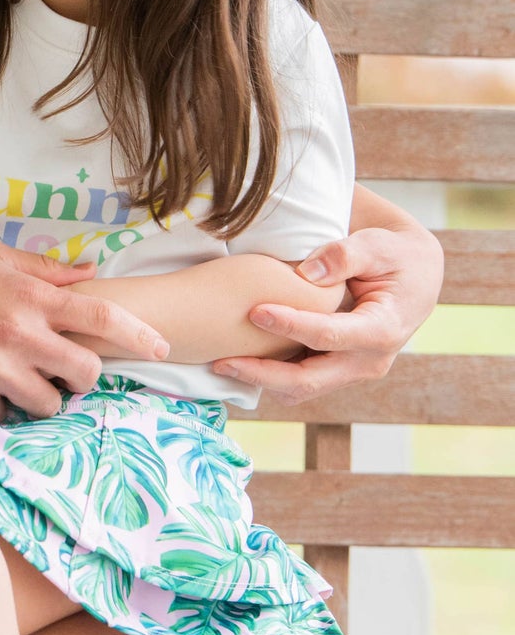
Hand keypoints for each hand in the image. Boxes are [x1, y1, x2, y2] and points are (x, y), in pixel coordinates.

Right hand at [0, 244, 169, 417]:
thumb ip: (45, 268)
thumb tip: (91, 271)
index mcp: (31, 296)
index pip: (101, 314)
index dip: (139, 334)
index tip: (162, 347)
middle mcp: (19, 333)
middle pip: (85, 371)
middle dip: (84, 377)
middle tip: (68, 373)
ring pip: (50, 403)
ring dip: (45, 398)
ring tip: (23, 382)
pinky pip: (8, 416)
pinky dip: (5, 410)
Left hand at [211, 222, 443, 405]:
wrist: (414, 276)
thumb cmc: (394, 255)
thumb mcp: (377, 245)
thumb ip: (345, 254)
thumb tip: (310, 272)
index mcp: (382, 330)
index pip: (329, 335)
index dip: (291, 326)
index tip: (255, 312)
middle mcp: (368, 361)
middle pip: (309, 380)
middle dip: (262, 374)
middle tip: (221, 361)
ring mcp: (352, 371)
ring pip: (301, 389)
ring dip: (261, 380)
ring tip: (221, 365)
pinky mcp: (337, 370)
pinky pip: (301, 382)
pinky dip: (270, 376)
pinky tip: (240, 361)